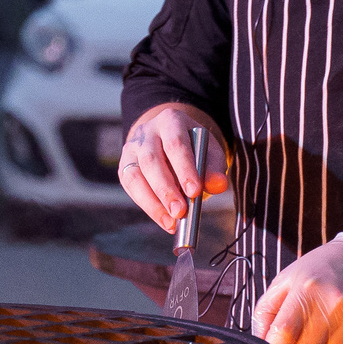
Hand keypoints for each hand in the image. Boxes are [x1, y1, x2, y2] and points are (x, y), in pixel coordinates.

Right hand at [117, 103, 230, 228]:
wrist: (171, 142)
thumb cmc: (194, 148)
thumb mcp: (209, 152)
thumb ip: (215, 167)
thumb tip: (218, 185)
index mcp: (170, 121)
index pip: (175, 144)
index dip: (184, 168)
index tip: (195, 191)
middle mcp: (146, 132)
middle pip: (151, 160)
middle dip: (166, 190)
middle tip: (181, 212)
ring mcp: (131, 149)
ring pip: (135, 175)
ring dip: (153, 203)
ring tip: (171, 222)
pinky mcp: (124, 167)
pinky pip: (131, 188)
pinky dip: (148, 207)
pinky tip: (164, 219)